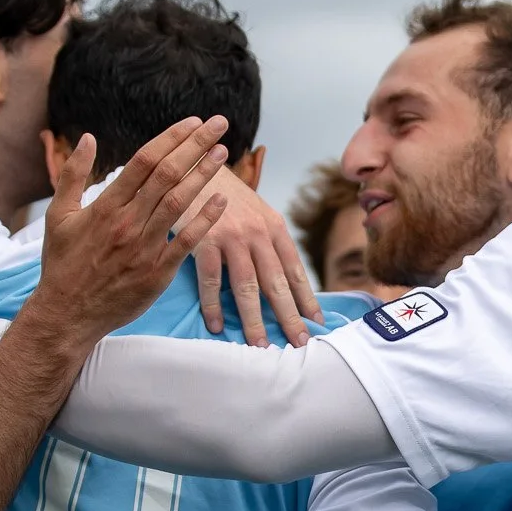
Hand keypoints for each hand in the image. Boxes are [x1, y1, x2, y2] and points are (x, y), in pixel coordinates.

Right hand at [35, 122, 230, 331]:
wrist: (67, 314)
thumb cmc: (62, 264)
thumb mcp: (58, 215)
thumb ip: (72, 174)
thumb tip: (87, 138)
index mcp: (105, 205)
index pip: (144, 161)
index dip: (171, 138)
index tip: (192, 122)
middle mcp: (126, 221)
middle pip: (167, 174)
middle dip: (196, 146)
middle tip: (219, 125)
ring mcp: (143, 247)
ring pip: (179, 202)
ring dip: (203, 175)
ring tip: (223, 153)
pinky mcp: (156, 273)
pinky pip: (186, 242)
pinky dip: (204, 221)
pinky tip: (221, 201)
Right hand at [189, 172, 322, 347]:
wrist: (195, 165)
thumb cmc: (227, 195)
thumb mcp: (257, 211)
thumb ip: (270, 241)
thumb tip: (284, 278)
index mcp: (274, 227)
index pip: (294, 270)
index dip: (307, 297)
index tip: (316, 321)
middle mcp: (257, 233)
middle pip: (276, 283)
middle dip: (289, 316)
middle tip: (298, 342)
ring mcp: (230, 237)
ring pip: (246, 286)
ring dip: (254, 319)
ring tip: (261, 345)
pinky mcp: (203, 240)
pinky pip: (211, 280)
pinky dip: (213, 305)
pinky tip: (217, 326)